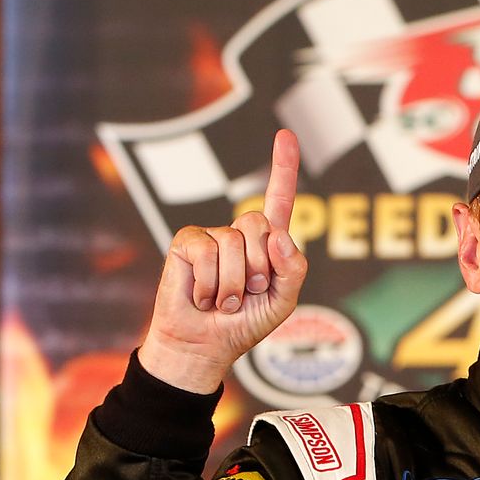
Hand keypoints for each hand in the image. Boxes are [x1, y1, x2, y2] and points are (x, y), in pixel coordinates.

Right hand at [138, 129, 309, 393]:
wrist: (207, 344)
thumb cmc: (245, 323)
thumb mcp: (284, 302)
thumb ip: (294, 270)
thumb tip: (280, 236)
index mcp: (268, 244)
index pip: (279, 201)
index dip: (283, 168)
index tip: (285, 134)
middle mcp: (239, 234)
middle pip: (260, 224)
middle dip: (260, 267)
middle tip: (247, 293)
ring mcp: (211, 236)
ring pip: (234, 244)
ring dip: (234, 285)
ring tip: (225, 300)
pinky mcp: (185, 244)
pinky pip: (207, 252)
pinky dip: (211, 284)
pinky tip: (203, 296)